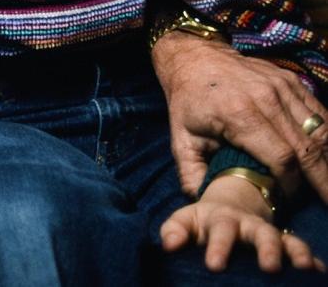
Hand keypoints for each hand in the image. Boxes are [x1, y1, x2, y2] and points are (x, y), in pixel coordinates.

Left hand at [152, 29, 327, 200]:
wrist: (195, 57)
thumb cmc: (188, 101)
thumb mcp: (180, 137)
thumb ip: (191, 173)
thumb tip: (205, 203)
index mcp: (238, 114)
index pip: (282, 158)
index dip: (291, 185)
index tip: (288, 199)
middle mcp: (266, 99)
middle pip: (308, 148)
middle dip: (322, 181)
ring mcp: (282, 88)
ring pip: (321, 132)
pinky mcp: (292, 82)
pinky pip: (321, 115)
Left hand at [160, 174, 323, 272]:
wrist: (229, 209)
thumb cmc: (202, 222)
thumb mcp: (185, 221)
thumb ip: (175, 231)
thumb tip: (168, 245)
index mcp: (222, 219)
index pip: (221, 231)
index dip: (218, 246)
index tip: (214, 265)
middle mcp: (250, 226)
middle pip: (260, 234)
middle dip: (266, 249)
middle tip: (270, 268)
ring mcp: (269, 234)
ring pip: (286, 241)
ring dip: (296, 254)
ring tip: (303, 268)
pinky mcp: (285, 243)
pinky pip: (300, 249)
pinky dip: (311, 261)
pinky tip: (319, 273)